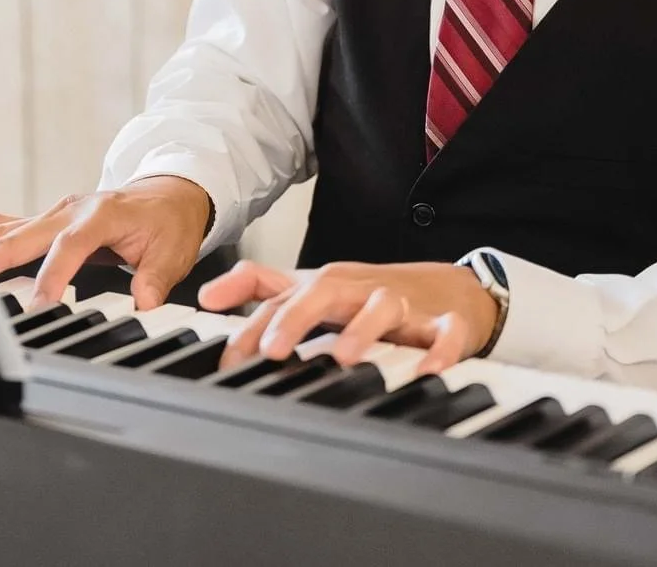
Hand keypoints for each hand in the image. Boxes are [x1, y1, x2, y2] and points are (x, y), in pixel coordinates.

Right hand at [0, 175, 213, 310]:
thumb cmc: (168, 222)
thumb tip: (144, 304)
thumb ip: (155, 279)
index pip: (70, 245)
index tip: (38, 304)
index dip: (52, 274)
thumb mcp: (173, 252)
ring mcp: (55, 212)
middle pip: (25, 233)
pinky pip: (8, 225)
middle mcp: (71, 209)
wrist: (170, 192)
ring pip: (8, 228)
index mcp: (102, 215)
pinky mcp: (46, 219)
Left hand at [198, 259, 497, 377]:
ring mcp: (405, 305)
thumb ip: (260, 288)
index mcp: (328, 286)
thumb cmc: (371, 295)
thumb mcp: (313, 289)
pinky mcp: (446, 323)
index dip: (254, 327)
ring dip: (363, 330)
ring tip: (344, 357)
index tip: (231, 358)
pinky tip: (428, 370)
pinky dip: (440, 350)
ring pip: (384, 308)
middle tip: (273, 350)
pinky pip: (446, 334)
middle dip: (297, 318)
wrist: (449, 291)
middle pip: (326, 292)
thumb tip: (208, 294)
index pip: (285, 301)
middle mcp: (361, 291)